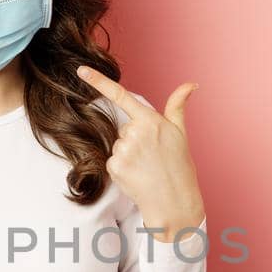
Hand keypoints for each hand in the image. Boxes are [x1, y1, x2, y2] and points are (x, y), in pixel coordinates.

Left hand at [75, 65, 205, 242]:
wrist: (174, 201)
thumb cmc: (179, 166)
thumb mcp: (180, 133)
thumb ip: (177, 106)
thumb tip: (190, 84)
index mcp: (151, 121)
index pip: (121, 96)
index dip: (98, 81)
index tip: (81, 70)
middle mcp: (135, 133)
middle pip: (123, 128)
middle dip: (133, 138)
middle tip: (152, 155)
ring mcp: (123, 150)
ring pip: (117, 145)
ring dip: (128, 154)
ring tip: (145, 167)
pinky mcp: (115, 166)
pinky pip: (112, 160)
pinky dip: (121, 168)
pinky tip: (136, 175)